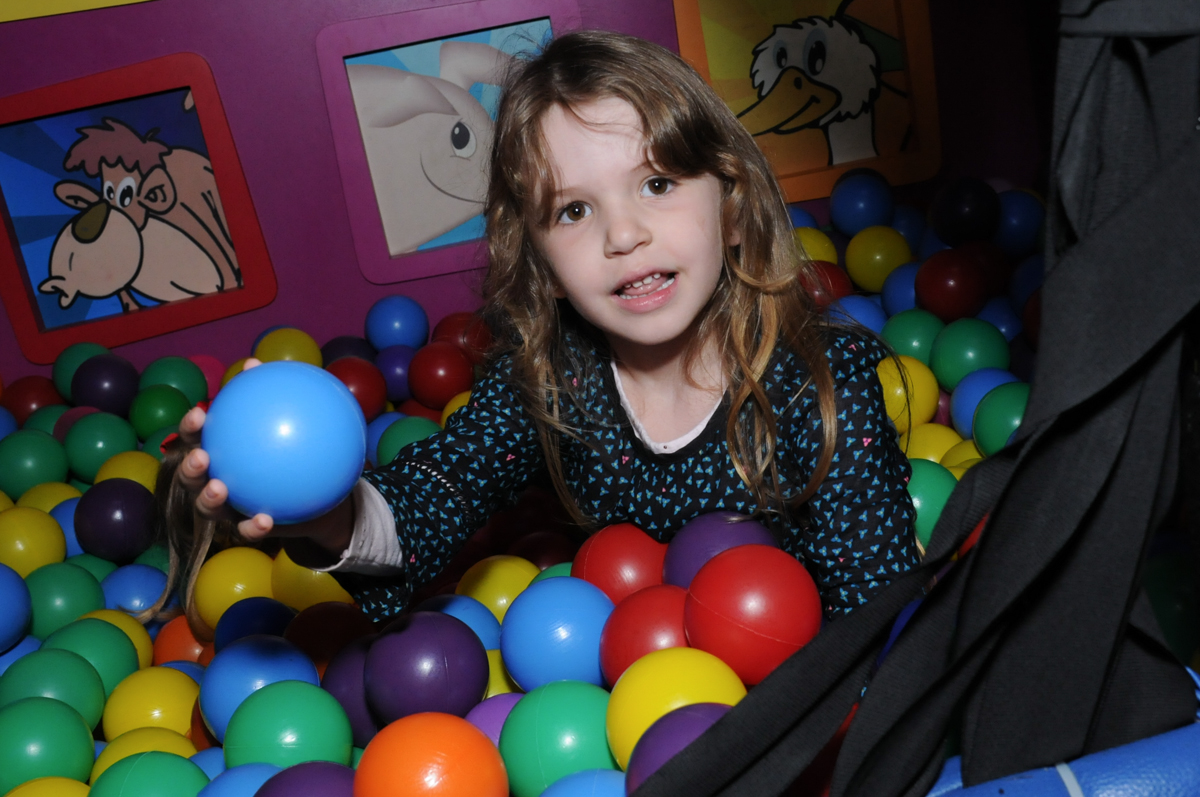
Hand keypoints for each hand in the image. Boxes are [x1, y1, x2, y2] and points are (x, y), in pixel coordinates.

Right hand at [174, 358, 354, 555]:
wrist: (313, 493)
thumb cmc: (289, 449)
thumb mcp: (283, 421)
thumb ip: (266, 394)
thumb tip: (255, 362)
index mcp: (217, 450)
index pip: (196, 437)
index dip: (191, 427)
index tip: (200, 414)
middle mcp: (213, 479)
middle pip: (190, 475)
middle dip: (188, 466)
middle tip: (202, 456)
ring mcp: (227, 507)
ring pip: (207, 507)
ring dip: (209, 499)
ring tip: (220, 489)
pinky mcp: (245, 528)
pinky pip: (246, 530)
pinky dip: (252, 526)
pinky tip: (266, 519)